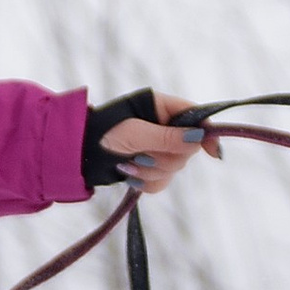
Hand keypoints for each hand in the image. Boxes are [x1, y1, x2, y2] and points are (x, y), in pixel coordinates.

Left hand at [97, 91, 218, 195]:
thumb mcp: (134, 133)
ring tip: (128, 164)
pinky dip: (147, 182)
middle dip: (164, 158)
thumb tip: (198, 137)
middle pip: (186, 149)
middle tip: (141, 156)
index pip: (195, 117)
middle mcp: (163, 127)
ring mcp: (159, 148)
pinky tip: (130, 174)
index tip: (212, 152)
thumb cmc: (102, 134)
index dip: (206, 133)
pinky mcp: (152, 167)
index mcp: (161, 108)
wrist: (77, 154)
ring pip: (174, 168)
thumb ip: (166, 137)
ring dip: (151, 171)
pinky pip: (162, 181)